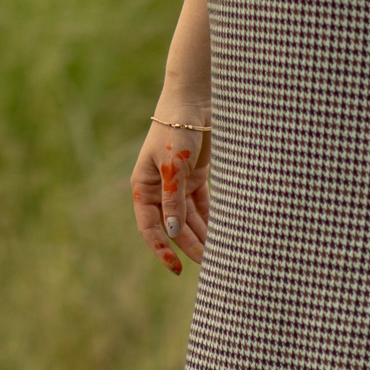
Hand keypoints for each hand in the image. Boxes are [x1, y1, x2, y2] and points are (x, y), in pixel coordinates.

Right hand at [130, 118, 210, 274]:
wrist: (195, 101)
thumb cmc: (176, 130)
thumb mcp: (174, 166)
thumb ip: (173, 199)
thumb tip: (173, 232)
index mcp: (145, 186)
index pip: (150, 226)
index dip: (161, 248)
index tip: (176, 268)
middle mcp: (159, 189)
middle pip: (174, 226)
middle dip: (190, 246)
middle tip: (211, 265)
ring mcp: (178, 183)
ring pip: (189, 219)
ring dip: (203, 235)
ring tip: (221, 254)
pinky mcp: (196, 177)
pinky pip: (202, 206)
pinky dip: (211, 219)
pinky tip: (224, 233)